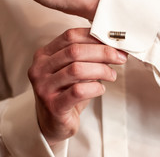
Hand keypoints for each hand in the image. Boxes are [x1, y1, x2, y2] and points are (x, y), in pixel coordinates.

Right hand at [28, 28, 127, 145]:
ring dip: (101, 70)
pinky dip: (95, 88)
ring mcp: (44, 87)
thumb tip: (112, 46)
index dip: (93, 36)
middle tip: (119, 56)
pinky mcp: (53, 105)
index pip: (69, 36)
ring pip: (76, 69)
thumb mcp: (72, 70)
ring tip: (112, 75)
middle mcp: (40, 68)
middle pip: (74, 51)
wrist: (53, 123)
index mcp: (44, 55)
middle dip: (102, 52)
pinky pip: (78, 91)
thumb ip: (85, 56)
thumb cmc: (65, 92)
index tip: (112, 40)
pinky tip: (101, 89)